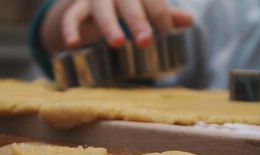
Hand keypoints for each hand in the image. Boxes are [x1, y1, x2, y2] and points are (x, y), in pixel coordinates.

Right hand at [62, 0, 192, 47]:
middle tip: (145, 41)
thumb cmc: (125, 5)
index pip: (153, 1)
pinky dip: (70, 29)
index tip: (166, 34)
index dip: (162, 17)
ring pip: (100, 7)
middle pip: (128, 2)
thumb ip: (163, 13)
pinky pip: (70, 16)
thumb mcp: (144, 6)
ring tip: (117, 43)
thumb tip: (189, 21)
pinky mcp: (76, 6)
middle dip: (137, 21)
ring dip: (109, 25)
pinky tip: (73, 44)